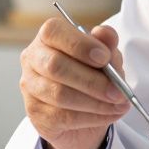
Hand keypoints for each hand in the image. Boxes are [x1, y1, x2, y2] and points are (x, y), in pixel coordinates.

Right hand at [19, 18, 131, 148]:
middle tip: (118, 91)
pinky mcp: (35, 113)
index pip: (54, 32)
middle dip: (91, 81)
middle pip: (55, 66)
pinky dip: (91, 117)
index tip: (105, 58)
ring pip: (59, 95)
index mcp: (48, 36)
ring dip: (95, 102)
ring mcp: (30, 87)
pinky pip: (62, 117)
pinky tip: (108, 114)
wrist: (84, 106)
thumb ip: (106, 43)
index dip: (80, 45)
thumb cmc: (92, 71)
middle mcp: (33, 58)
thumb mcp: (105, 54)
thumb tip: (106, 34)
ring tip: (118, 104)